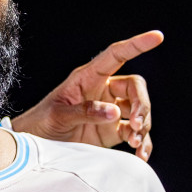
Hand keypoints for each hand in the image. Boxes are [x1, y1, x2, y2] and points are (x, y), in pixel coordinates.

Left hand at [9, 31, 160, 160]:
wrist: (35, 148)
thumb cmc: (41, 123)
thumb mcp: (57, 115)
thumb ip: (84, 112)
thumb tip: (114, 112)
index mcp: (88, 78)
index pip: (116, 55)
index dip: (136, 45)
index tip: (157, 37)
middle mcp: (103, 91)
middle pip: (135, 88)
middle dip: (142, 104)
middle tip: (137, 123)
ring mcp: (109, 112)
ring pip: (139, 111)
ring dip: (143, 125)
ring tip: (135, 142)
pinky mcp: (112, 132)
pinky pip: (135, 133)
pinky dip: (142, 143)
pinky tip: (141, 155)